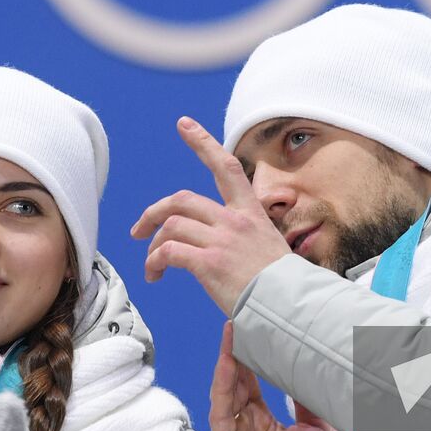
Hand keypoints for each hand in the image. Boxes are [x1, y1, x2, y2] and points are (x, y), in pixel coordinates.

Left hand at [130, 117, 290, 314]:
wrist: (290, 306)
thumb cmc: (281, 286)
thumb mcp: (268, 248)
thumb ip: (245, 240)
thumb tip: (229, 249)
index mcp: (251, 213)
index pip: (226, 167)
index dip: (203, 142)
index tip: (184, 124)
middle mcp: (234, 221)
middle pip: (182, 199)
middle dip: (154, 212)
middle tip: (140, 230)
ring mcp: (221, 240)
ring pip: (171, 225)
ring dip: (153, 244)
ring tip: (152, 264)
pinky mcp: (208, 262)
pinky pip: (168, 251)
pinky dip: (155, 262)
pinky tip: (155, 275)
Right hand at [209, 323, 337, 430]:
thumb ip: (309, 404)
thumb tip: (316, 373)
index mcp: (263, 418)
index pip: (251, 382)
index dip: (250, 357)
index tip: (254, 329)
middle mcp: (245, 422)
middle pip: (236, 381)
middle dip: (236, 352)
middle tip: (241, 320)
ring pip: (226, 391)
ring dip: (227, 362)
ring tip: (231, 333)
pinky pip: (220, 411)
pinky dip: (222, 386)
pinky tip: (226, 364)